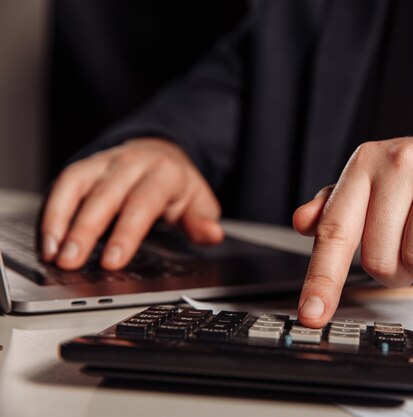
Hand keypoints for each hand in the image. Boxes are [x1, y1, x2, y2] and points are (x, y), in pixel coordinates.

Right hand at [40, 138, 223, 269]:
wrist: (159, 152)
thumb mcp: (199, 201)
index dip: (126, 233)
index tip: (112, 261)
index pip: (142, 203)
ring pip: (76, 186)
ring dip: (59, 220)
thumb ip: (202, 220)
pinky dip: (51, 212)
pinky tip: (47, 239)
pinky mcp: (84, 167)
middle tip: (70, 262)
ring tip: (51, 254)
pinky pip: (62, 185)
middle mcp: (130, 164)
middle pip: (104, 196)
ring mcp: (104, 163)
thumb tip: (212, 234)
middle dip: (84, 230)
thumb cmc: (176, 184)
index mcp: (162, 173)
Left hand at [293, 129, 412, 327]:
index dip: (322, 278)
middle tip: (411, 244)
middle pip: (381, 260)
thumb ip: (336, 209)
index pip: (336, 230)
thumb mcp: (375, 186)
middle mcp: (400, 161)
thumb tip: (302, 222)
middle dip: (397, 269)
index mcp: (366, 163)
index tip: (312, 314)